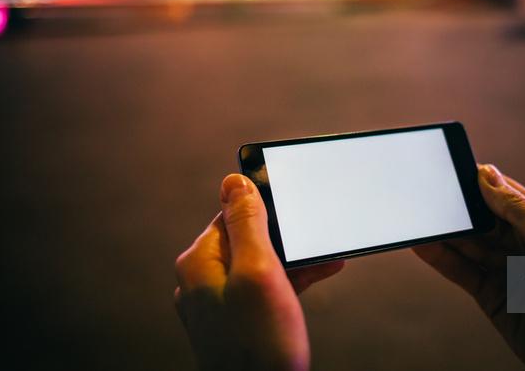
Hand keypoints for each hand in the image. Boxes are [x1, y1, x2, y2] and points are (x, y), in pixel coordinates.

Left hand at [174, 174, 343, 370]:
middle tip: (315, 235)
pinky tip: (318, 274)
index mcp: (199, 264)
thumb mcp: (259, 271)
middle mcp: (202, 282)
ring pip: (258, 265)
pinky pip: (262, 288)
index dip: (265, 208)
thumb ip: (247, 223)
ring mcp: (218, 305)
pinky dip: (289, 280)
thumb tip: (233, 181)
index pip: (230, 214)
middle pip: (246, 239)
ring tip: (326, 257)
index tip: (294, 206)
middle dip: (285, 237)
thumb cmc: (259, 344)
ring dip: (293, 259)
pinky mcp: (236, 321)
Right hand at [413, 164, 524, 370]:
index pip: (504, 193)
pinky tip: (424, 246)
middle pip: (481, 218)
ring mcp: (504, 269)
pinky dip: (441, 259)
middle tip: (429, 198)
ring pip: (467, 244)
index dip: (478, 182)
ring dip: (445, 233)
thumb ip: (520, 212)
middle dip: (457, 209)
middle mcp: (522, 243)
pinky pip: (461, 272)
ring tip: (420, 221)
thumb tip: (488, 176)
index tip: (451, 171)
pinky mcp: (489, 294)